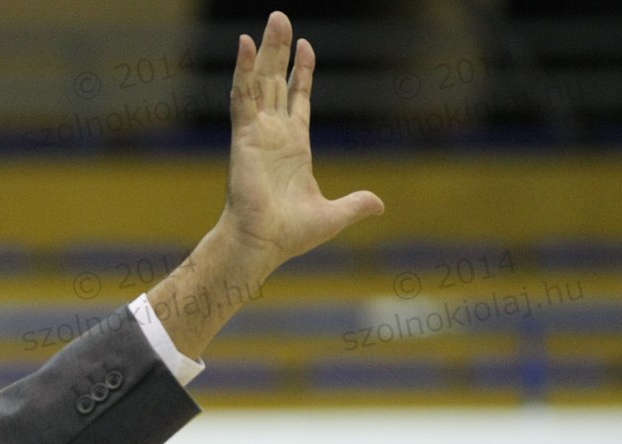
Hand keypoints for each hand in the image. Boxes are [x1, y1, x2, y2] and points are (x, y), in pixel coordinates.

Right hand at [219, 11, 383, 272]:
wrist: (262, 244)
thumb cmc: (289, 234)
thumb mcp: (333, 215)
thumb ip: (355, 204)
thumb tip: (378, 205)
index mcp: (293, 147)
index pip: (298, 99)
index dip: (302, 72)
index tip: (306, 46)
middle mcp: (274, 134)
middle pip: (277, 81)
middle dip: (281, 50)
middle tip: (280, 18)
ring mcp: (258, 132)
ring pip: (262, 81)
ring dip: (266, 51)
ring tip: (271, 21)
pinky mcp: (245, 136)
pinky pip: (243, 96)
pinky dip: (243, 70)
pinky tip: (246, 44)